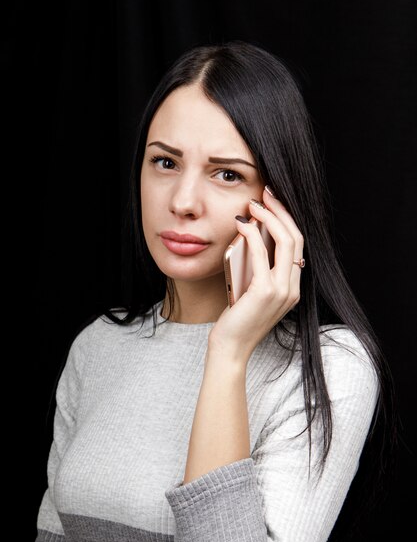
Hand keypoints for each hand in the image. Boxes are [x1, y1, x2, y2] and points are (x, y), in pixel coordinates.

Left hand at [208, 186, 303, 363]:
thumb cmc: (236, 320)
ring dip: (270, 217)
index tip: (272, 202)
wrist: (231, 348)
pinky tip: (242, 224)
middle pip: (297, 238)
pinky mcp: (265, 291)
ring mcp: (282, 290)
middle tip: (266, 193)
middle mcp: (293, 288)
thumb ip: (257, 269)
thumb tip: (251, 238)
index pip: (298, 245)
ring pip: (286, 241)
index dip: (287, 220)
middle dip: (282, 211)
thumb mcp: (251, 290)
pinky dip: (253, 234)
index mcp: (293, 287)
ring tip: (254, 203)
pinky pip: (262, 254)